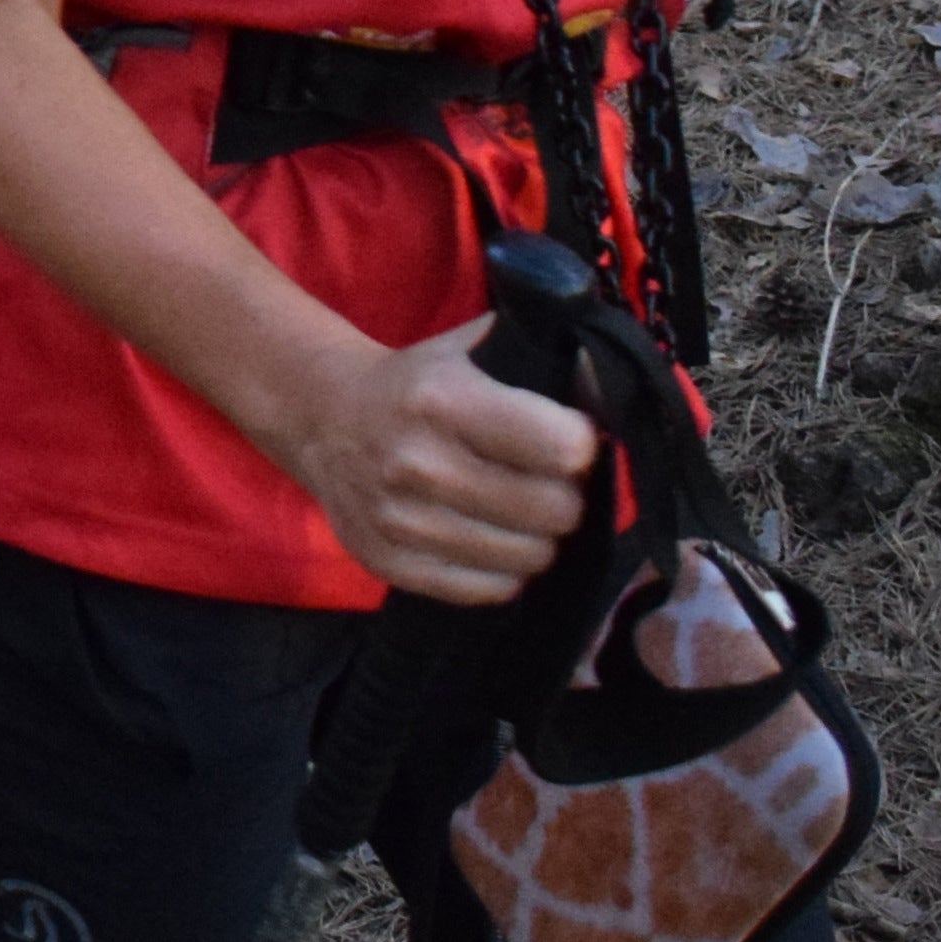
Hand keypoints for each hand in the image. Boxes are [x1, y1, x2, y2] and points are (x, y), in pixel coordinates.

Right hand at [270, 315, 597, 606]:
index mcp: (443, 399)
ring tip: (517, 511)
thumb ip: (546, 363)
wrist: (324, 419)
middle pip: (553, 511)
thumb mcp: (474, 351)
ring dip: (535, 537)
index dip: (581, 446)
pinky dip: (501, 569)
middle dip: (563, 496)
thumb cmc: (417, 383)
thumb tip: (616, 391)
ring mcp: (400, 520)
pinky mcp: (390, 563)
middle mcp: (418, 463)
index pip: (563, 448)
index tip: (571, 440)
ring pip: (528, 558)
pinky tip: (487, 536)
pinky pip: (488, 590)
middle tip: (546, 482)